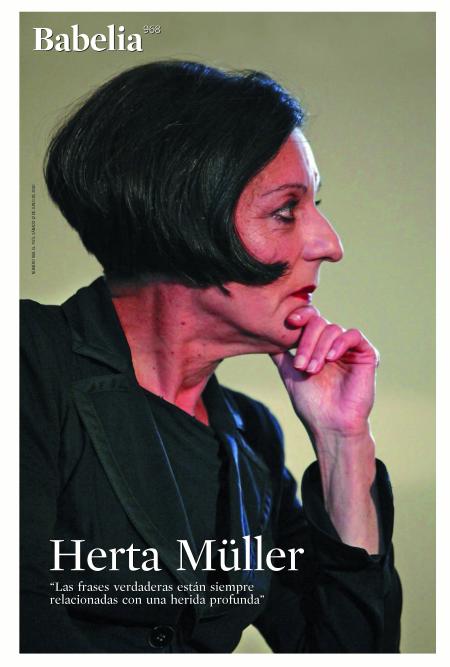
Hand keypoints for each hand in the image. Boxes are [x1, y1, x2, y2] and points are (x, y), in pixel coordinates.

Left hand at [270, 307, 379, 439]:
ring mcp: (349, 348)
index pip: (310, 320)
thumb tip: (265, 335)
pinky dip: (340, 343)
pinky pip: (353, 336)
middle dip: (307, 341)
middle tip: (300, 365)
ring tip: (312, 369)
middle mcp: (334, 344)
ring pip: (333, 329)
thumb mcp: (289, 373)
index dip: (301, 316)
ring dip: (319, 348)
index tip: (289, 322)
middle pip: (319, 323)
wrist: (330, 424)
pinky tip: (331, 358)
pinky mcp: (366, 354)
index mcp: (317, 345)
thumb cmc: (311, 403)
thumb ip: (280, 354)